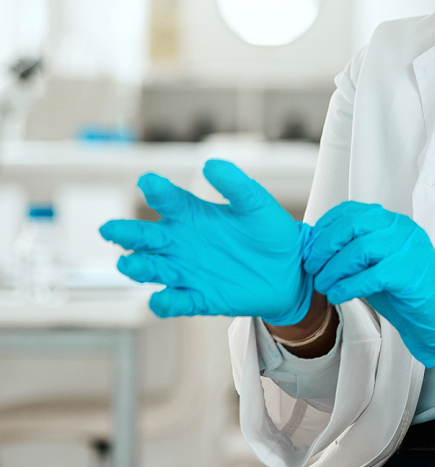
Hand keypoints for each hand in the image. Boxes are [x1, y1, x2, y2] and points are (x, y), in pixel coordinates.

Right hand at [100, 159, 312, 324]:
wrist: (291, 270)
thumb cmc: (271, 231)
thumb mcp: (256, 204)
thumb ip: (236, 184)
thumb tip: (210, 164)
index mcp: (193, 214)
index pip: (168, 200)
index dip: (157, 190)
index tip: (148, 182)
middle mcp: (182, 243)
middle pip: (145, 237)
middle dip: (127, 233)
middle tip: (111, 228)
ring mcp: (187, 271)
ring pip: (153, 270)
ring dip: (138, 267)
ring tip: (129, 263)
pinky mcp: (199, 297)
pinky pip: (177, 301)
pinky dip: (166, 302)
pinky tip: (161, 299)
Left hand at [305, 202, 434, 367]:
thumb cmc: (404, 290)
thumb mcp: (375, 263)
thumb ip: (352, 251)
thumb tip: (315, 249)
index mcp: (392, 222)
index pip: (353, 211)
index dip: (326, 227)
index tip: (311, 247)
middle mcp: (402, 229)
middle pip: (354, 224)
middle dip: (326, 245)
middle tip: (312, 266)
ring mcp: (409, 249)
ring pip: (361, 248)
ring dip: (334, 269)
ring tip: (323, 285)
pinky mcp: (411, 273)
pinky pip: (372, 275)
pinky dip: (348, 286)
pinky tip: (338, 295)